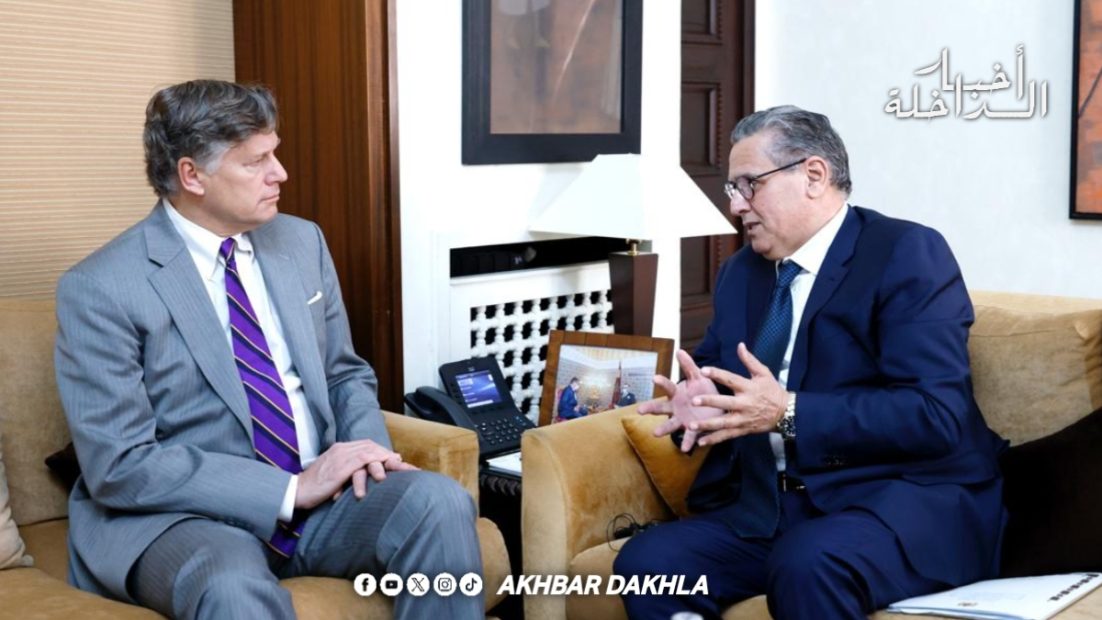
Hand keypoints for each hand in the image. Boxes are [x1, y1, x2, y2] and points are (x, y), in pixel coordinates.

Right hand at [295, 440, 418, 508]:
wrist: (295, 492)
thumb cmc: (314, 488)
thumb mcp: (333, 478)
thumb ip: (348, 473)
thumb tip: (363, 479)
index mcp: (339, 450)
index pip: (366, 447)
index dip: (383, 453)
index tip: (397, 462)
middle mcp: (341, 449)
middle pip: (372, 447)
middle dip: (390, 455)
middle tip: (406, 466)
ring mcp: (340, 456)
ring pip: (370, 451)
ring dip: (387, 458)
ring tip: (401, 467)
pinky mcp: (340, 467)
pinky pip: (362, 460)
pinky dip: (377, 462)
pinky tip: (386, 468)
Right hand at [637, 349, 724, 451]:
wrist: (718, 407)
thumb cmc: (704, 391)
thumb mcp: (699, 377)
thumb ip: (688, 365)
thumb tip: (679, 350)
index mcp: (677, 393)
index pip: (668, 387)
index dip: (661, 382)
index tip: (655, 377)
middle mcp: (675, 407)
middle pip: (660, 407)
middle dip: (650, 408)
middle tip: (640, 410)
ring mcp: (681, 419)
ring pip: (670, 424)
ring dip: (663, 429)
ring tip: (655, 433)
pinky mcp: (692, 429)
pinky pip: (688, 437)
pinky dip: (686, 443)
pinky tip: (686, 450)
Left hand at [688, 343, 786, 445]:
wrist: (786, 413)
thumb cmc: (772, 391)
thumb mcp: (764, 373)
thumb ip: (750, 360)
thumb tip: (740, 345)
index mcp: (748, 387)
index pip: (731, 379)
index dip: (717, 374)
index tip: (703, 370)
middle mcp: (745, 404)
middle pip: (725, 402)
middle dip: (709, 402)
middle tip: (693, 400)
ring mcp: (743, 418)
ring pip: (723, 423)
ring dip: (707, 425)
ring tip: (691, 425)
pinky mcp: (743, 430)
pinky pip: (727, 436)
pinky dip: (714, 439)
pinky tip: (701, 441)